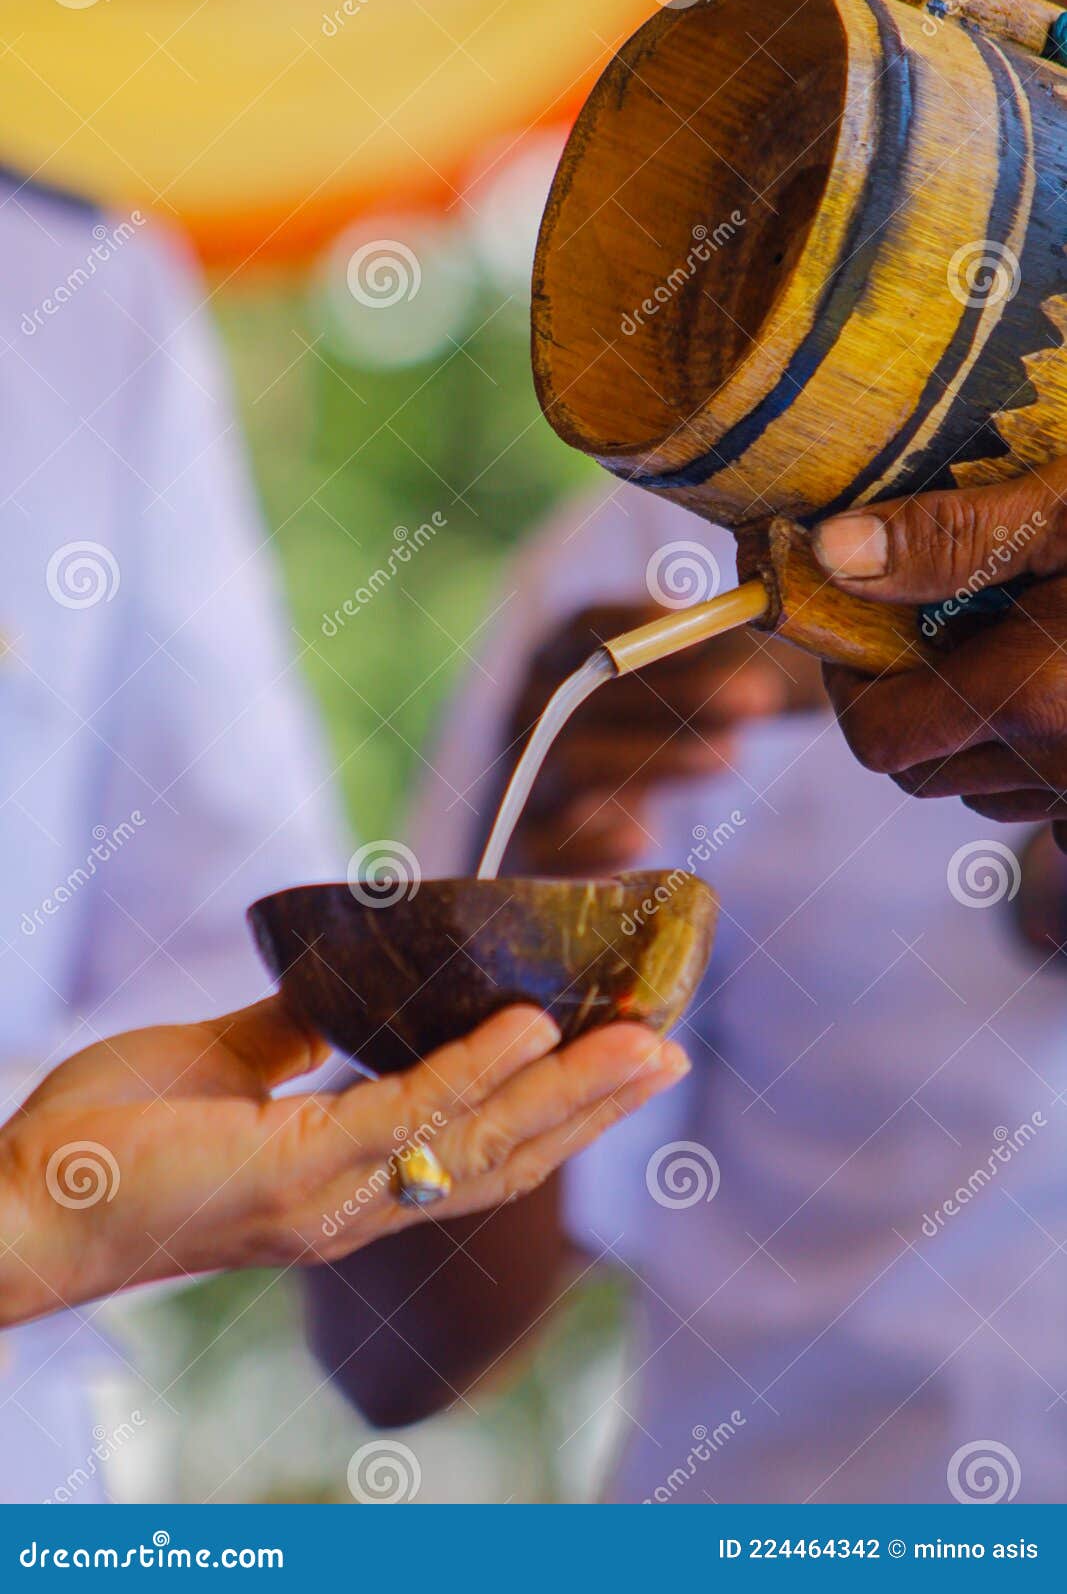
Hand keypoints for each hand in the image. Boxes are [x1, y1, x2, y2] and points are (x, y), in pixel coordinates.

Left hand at [0, 997, 687, 1325]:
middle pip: (505, 1157)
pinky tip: (527, 1028)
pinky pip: (405, 1118)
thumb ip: (294, 1035)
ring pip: (479, 1143)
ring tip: (645, 1039)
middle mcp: (356, 1206)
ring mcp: (331, 1200)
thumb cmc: (105, 1143)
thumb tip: (341, 985)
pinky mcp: (292, 1177)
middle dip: (594, 1105)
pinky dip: (473, 1073)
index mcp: (346, 1180)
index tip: (617, 1051)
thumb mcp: (224, 1066)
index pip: (473, 1147)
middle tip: (670, 1046)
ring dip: (571, 1091)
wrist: (16, 1202)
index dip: (553, 1106)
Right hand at [498, 603, 824, 874]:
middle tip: (757, 698)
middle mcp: (527, 713)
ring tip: (732, 754)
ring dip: (660, 757)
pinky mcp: (531, 847)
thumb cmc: (648, 739)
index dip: (636, 624)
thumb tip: (754, 618)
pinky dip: (596, 841)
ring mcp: (525, 777)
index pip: (583, 628)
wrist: (587, 829)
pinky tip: (647, 835)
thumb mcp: (677, 691)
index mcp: (554, 660)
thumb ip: (707, 658)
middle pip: (590, 692)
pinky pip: (549, 844)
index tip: (704, 632)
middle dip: (679, 693)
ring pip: (577, 761)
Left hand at [811, 459, 1066, 847]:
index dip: (852, 687)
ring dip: (972, 733)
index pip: (877, 737)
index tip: (861, 630)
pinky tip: (1063, 686)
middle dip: (907, 706)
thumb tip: (832, 551)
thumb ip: (951, 537)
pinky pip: (1047, 805)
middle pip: (920, 770)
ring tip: (1014, 647)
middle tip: (933, 630)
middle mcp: (1061, 764)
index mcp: (1032, 693)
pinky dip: (1037, 759)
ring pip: (982, 790)